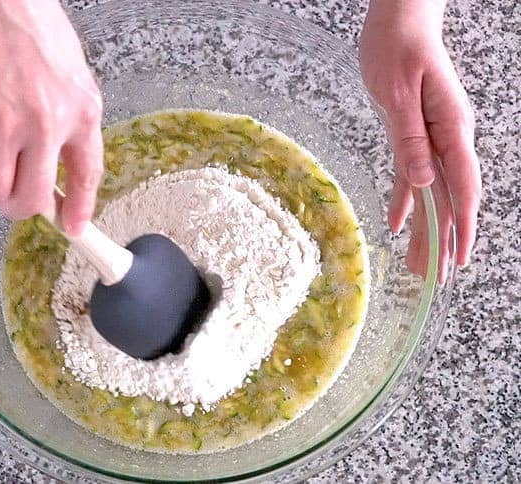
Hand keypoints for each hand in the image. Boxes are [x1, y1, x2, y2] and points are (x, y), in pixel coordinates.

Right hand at [0, 0, 102, 235]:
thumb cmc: (30, 22)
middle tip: (8, 190)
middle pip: (30, 200)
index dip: (79, 209)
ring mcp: (4, 120)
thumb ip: (68, 117)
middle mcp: (47, 122)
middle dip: (17, 205)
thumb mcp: (72, 74)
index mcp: (81, 111)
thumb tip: (55, 155)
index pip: (86, 175)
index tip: (73, 227)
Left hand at [360, 0, 480, 278]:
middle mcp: (447, 138)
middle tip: (434, 277)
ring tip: (420, 264)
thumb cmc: (399, 47)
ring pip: (430, 193)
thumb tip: (422, 184)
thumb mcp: (399, 93)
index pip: (461, 186)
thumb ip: (411, 139)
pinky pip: (411, 175)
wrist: (400, 21)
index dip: (461, 227)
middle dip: (441, 240)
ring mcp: (432, 138)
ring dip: (425, 229)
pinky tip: (398, 224)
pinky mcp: (413, 134)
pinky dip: (405, 200)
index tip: (458, 260)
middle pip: (447, 198)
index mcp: (451, 129)